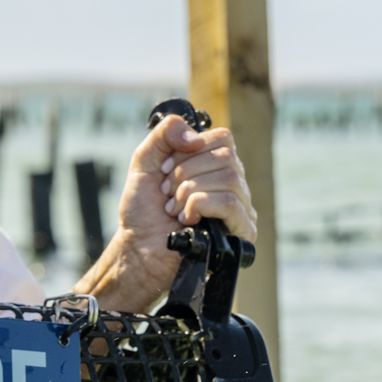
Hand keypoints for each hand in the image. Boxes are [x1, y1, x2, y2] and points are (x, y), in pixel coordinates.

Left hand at [72, 114, 258, 313]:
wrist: (138, 248)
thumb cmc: (143, 210)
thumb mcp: (145, 161)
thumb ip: (164, 133)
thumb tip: (194, 136)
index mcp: (215, 165)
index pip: (223, 138)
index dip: (190, 150)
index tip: (166, 170)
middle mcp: (233, 184)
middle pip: (226, 156)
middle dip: (186, 174)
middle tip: (167, 194)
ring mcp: (241, 207)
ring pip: (229, 178)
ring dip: (190, 192)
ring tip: (174, 210)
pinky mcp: (243, 231)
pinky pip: (231, 203)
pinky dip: (201, 206)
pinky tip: (186, 220)